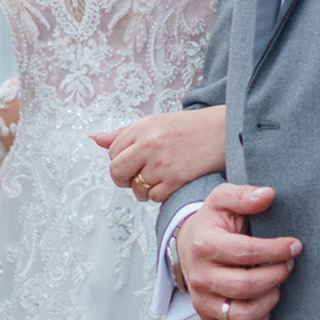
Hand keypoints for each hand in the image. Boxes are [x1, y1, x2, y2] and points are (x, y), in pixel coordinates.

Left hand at [92, 106, 226, 201]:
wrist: (224, 132)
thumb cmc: (190, 128)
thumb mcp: (155, 122)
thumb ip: (123, 133)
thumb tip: (95, 138)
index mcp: (142, 127)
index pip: (112, 152)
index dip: (119, 161)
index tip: (131, 163)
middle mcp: (148, 144)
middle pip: (116, 172)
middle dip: (123, 179)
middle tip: (135, 178)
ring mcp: (161, 163)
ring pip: (136, 188)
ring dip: (144, 189)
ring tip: (158, 179)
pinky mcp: (175, 179)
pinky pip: (154, 197)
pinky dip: (159, 195)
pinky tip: (170, 183)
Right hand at [176, 183, 296, 319]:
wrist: (190, 244)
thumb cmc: (211, 223)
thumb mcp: (223, 199)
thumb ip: (244, 195)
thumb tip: (267, 195)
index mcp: (204, 246)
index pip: (246, 252)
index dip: (276, 250)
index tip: (294, 245)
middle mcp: (200, 277)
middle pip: (246, 286)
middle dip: (276, 274)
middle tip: (288, 264)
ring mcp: (203, 301)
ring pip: (243, 314)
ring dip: (270, 299)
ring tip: (277, 282)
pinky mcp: (209, 318)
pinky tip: (265, 300)